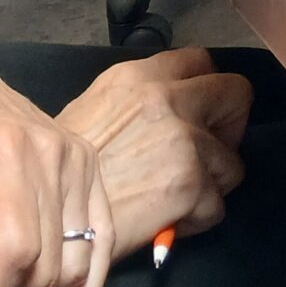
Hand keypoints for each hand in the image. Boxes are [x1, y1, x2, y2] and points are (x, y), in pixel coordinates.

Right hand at [57, 49, 251, 255]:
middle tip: (205, 156)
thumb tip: (170, 110)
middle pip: (237, 95)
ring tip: (174, 199)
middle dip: (228, 128)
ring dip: (210, 184)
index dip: (206, 91)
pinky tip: (165, 222)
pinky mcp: (192, 184)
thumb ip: (138, 100)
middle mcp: (167, 100)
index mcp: (140, 77)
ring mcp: (184, 141)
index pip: (201, 61)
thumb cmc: (61, 175)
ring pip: (232, 163)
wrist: (49, 225)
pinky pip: (216, 207)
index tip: (198, 116)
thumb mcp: (94, 111)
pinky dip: (196, 220)